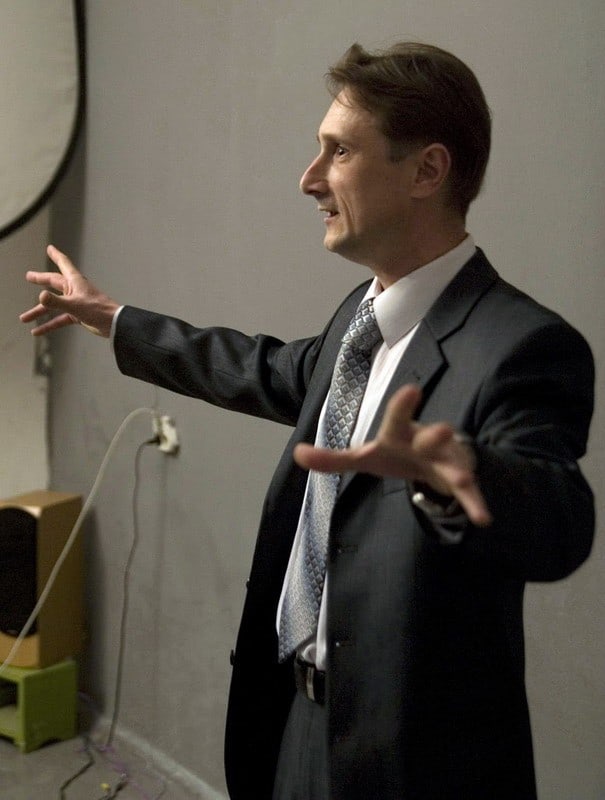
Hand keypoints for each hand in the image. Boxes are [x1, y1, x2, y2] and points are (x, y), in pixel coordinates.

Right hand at [20, 245, 119, 337]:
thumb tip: (41, 296)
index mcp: (75, 282)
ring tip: (24, 318)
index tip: (50, 248)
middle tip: (29, 277)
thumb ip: (56, 302)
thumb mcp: (74, 305)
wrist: (114, 324)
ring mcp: (75, 303)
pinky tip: (38, 331)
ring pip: (53, 305)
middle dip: (41, 280)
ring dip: (39, 311)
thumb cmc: (98, 311)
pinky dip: (49, 325)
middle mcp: (74, 290)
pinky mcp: (78, 315)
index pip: (63, 264)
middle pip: (53, 283)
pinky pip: (59, 319)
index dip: (56, 255)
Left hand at [294, 384, 491, 526]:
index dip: (403, 406)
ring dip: (458, 469)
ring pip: (453, 463)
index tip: (411, 390)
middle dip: (434, 433)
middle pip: (430, 436)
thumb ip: (333, 459)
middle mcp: (425, 441)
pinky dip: (475, 504)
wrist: (433, 460)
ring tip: (465, 477)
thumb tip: (296, 453)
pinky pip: (469, 493)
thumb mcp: (365, 457)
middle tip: (440, 428)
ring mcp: (445, 459)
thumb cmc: (396, 454)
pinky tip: (483, 518)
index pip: (397, 419)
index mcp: (400, 434)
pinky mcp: (458, 479)